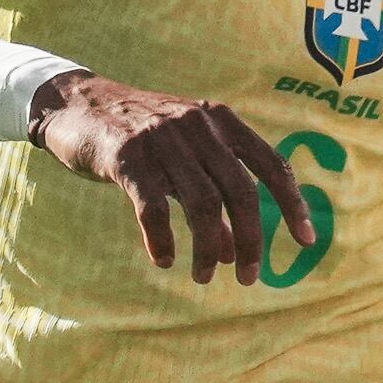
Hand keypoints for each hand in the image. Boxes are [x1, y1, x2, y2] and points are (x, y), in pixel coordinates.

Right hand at [38, 73, 316, 281]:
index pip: (272, 164)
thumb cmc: (138, 135)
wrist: (75, 104)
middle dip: (252, 241)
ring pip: (202, 205)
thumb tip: (238, 252)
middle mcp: (198, 124)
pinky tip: (164, 259)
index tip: (307, 242)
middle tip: (250, 278)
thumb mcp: (185, 152)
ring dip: (209, 250)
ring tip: (205, 277)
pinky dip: (163, 241)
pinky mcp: (127, 156)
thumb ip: (214, 191)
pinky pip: (155, 209)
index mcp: (220, 119)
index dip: (293, 205)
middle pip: (241, 192)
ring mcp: (162, 139)